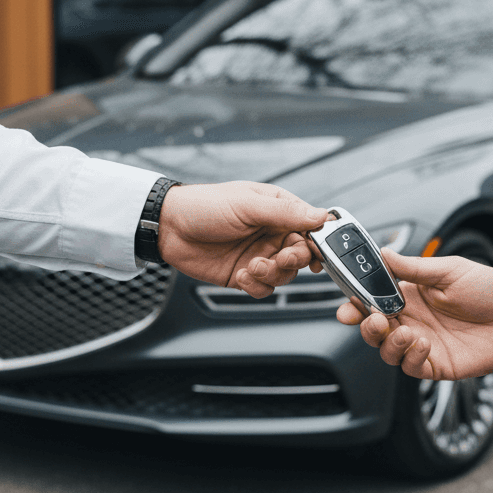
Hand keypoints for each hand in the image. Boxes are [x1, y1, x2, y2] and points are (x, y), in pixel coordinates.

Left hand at [157, 182, 327, 296]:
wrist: (169, 227)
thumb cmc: (205, 206)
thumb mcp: (248, 205)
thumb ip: (286, 213)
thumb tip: (322, 216)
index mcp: (278, 210)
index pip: (310, 228)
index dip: (318, 242)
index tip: (317, 254)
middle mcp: (272, 233)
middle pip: (302, 255)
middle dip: (294, 261)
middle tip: (280, 259)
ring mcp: (259, 255)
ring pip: (285, 275)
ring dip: (272, 274)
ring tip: (251, 267)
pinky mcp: (244, 274)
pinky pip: (263, 288)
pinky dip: (256, 286)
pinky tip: (240, 275)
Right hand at [336, 249, 492, 378]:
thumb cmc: (489, 289)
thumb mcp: (450, 270)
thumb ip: (414, 268)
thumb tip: (384, 254)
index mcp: (410, 296)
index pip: (373, 301)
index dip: (356, 305)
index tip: (348, 307)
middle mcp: (412, 321)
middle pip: (374, 330)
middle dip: (367, 327)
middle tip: (376, 320)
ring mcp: (423, 344)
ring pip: (388, 352)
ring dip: (389, 344)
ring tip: (407, 332)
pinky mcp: (436, 364)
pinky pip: (411, 367)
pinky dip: (410, 357)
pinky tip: (424, 343)